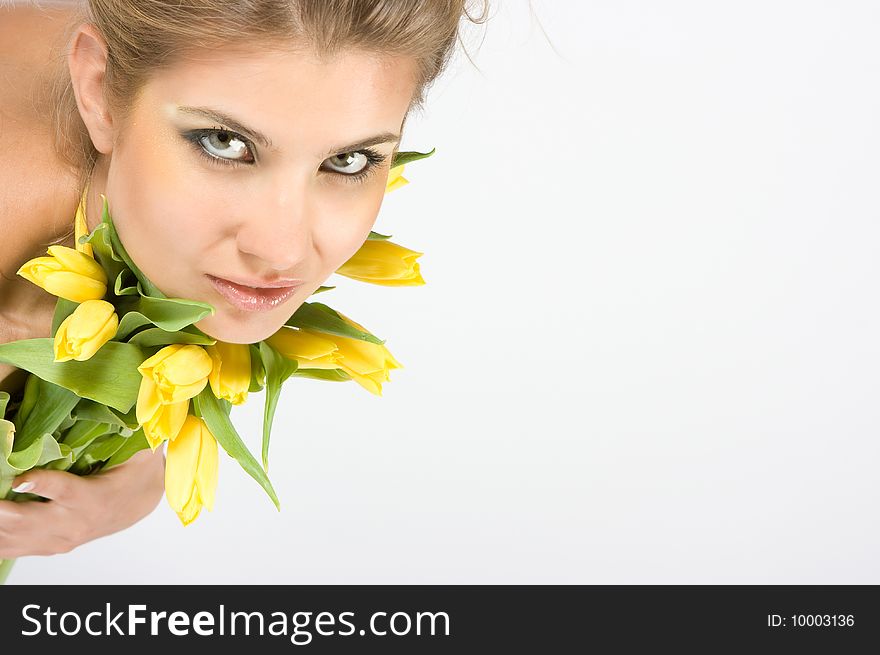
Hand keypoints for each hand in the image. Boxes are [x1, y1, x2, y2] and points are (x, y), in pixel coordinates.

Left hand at [0, 446, 165, 557]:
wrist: (135, 505)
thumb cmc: (129, 472)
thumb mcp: (133, 450)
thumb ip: (123, 432)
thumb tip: (111, 405)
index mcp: (95, 497)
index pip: (65, 491)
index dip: (41, 484)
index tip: (19, 478)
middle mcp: (74, 523)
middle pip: (27, 521)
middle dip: (0, 509)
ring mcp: (58, 539)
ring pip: (13, 537)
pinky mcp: (47, 547)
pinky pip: (11, 548)